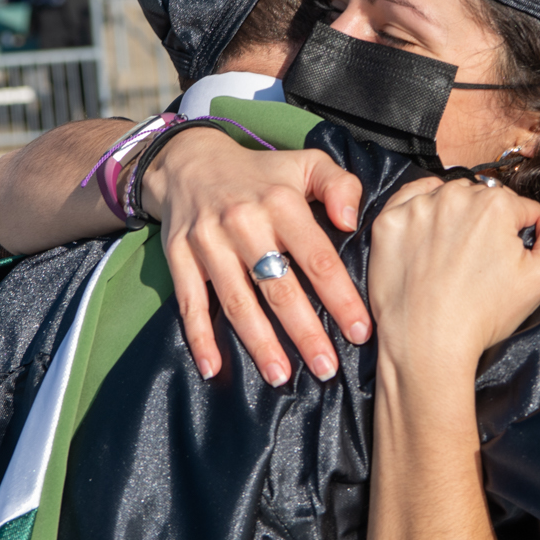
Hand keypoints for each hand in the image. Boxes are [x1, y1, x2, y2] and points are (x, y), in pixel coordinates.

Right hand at [139, 128, 368, 384]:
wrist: (190, 163)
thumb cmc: (262, 174)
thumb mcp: (307, 162)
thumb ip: (340, 185)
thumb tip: (352, 221)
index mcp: (281, 202)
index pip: (317, 258)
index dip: (340, 298)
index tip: (360, 332)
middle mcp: (244, 223)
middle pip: (278, 288)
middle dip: (304, 333)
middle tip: (326, 368)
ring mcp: (208, 242)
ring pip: (237, 301)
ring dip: (259, 343)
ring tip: (280, 377)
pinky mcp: (179, 256)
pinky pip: (190, 303)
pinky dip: (200, 337)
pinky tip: (214, 368)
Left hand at [367, 177, 539, 372]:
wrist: (427, 343)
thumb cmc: (482, 316)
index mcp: (496, 204)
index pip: (520, 208)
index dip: (520, 235)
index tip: (508, 260)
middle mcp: (455, 196)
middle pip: (481, 200)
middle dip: (485, 225)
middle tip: (478, 264)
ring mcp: (418, 208)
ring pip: (446, 199)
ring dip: (452, 218)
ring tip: (450, 258)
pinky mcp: (389, 222)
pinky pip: (409, 202)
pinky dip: (419, 214)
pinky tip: (426, 241)